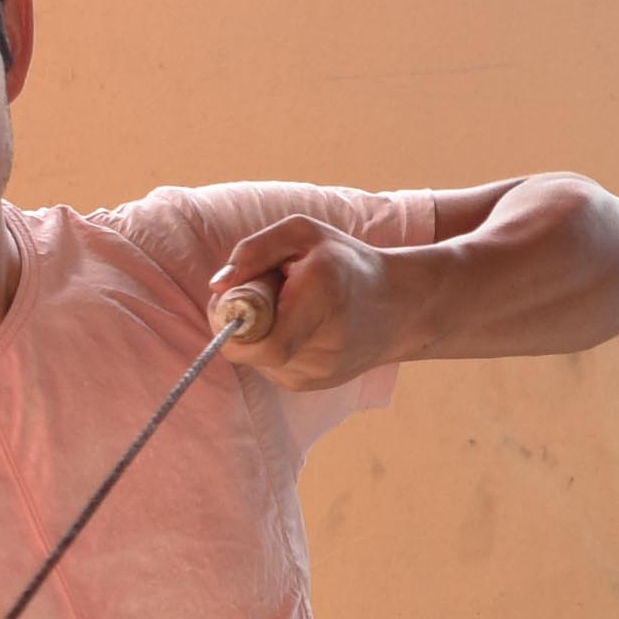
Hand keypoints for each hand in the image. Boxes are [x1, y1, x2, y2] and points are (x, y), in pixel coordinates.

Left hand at [206, 215, 400, 388]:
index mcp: (321, 302)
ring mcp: (317, 374)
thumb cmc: (346, 262)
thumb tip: (217, 286)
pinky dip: (269, 344)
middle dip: (240, 323)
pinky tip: (296, 326)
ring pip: (255, 359)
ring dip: (257, 333)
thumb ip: (253, 251)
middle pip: (250, 350)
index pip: (261, 342)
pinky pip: (268, 366)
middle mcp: (322, 348)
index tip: (237, 297)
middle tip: (259, 294)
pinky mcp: (310, 385)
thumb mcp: (303, 234)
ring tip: (287, 309)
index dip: (234, 324)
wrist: (401, 307)